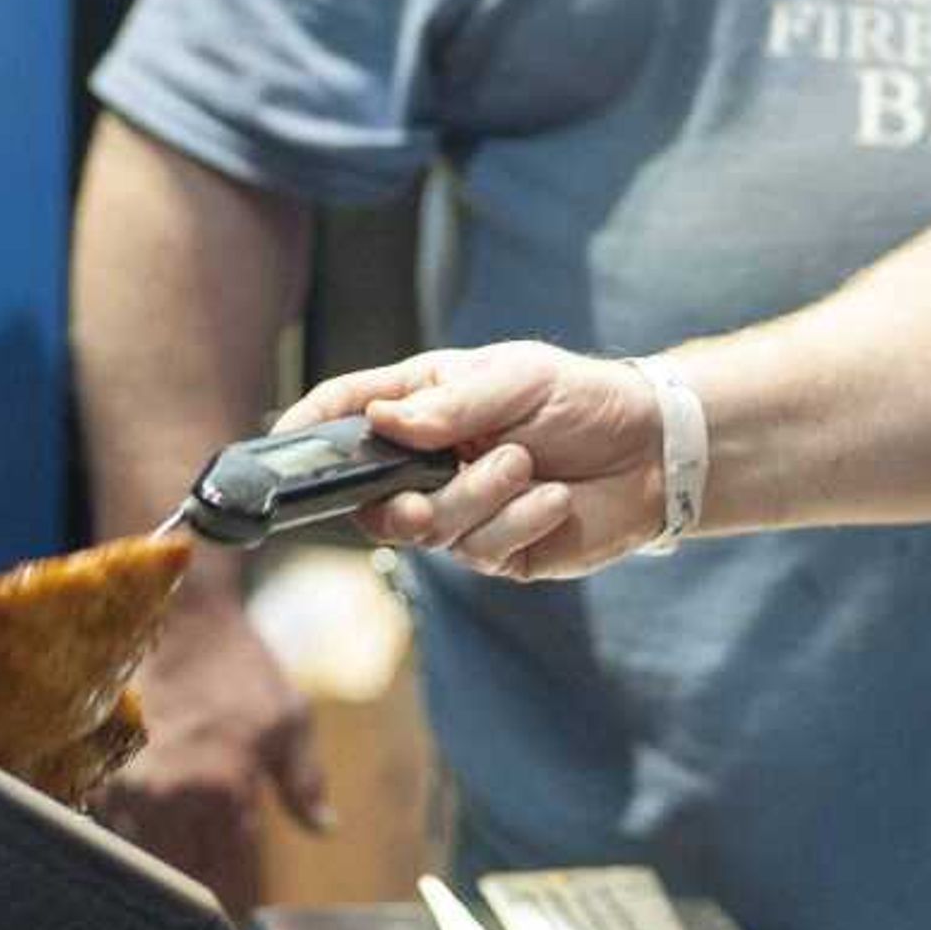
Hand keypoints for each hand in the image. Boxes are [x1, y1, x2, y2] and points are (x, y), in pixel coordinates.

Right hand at [91, 590, 326, 913]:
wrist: (176, 617)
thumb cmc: (237, 668)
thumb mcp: (288, 719)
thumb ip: (306, 783)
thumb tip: (326, 829)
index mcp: (224, 792)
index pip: (227, 877)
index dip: (233, 905)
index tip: (240, 925)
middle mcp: (170, 798)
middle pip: (177, 880)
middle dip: (193, 896)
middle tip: (205, 907)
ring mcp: (125, 787)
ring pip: (136, 860)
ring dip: (156, 872)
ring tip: (170, 876)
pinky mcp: (94, 771)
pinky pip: (105, 829)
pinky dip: (122, 841)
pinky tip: (138, 839)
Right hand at [273, 342, 663, 579]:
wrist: (652, 451)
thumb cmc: (579, 398)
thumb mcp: (514, 378)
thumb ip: (449, 406)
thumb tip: (379, 421)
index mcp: (421, 406)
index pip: (344, 414)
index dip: (305, 428)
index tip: (278, 442)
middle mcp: (428, 464)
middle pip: (368, 496)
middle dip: (396, 498)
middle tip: (432, 486)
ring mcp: (459, 512)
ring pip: (427, 530)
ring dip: (479, 498)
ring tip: (526, 464)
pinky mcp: (497, 551)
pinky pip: (481, 551)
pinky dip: (519, 521)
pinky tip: (553, 498)